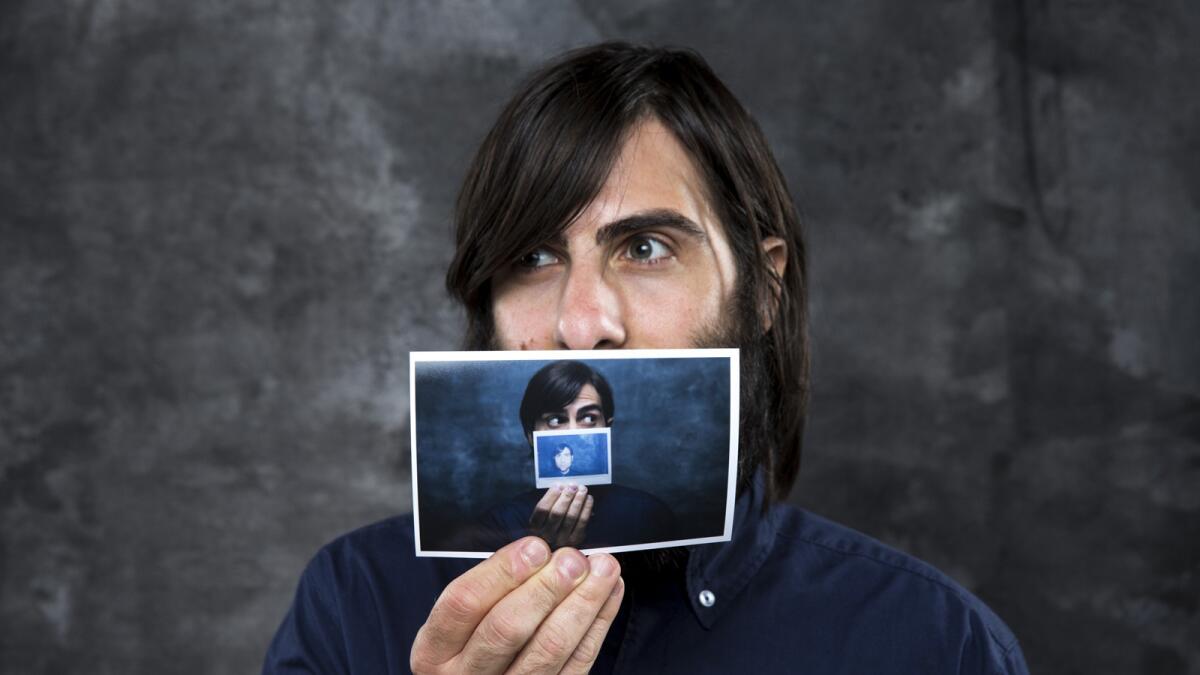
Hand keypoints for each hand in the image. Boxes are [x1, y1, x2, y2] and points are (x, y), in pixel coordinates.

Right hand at [410, 537, 624, 673]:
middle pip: (506, 628)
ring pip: (548, 649)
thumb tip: (541, 552)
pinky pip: (577, 665)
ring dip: (582, 603)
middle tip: (574, 559)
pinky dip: (598, 625)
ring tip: (604, 569)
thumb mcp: (460, 626)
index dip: (502, 571)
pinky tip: (609, 594)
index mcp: (434, 651)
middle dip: (547, 587)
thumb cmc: (471, 647)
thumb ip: (491, 591)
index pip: (463, 603)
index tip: (536, 546)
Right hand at [529, 485, 592, 548]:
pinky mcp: (575, 541)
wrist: (557, 547)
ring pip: (571, 516)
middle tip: (573, 485)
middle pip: (557, 512)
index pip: (542, 509)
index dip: (551, 495)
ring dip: (578, 500)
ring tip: (582, 489)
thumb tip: (564, 486)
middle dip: (567, 496)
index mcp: (535, 527)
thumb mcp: (543, 515)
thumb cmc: (550, 524)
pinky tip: (588, 498)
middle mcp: (547, 535)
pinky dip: (586, 508)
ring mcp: (561, 540)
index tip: (559, 485)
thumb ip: (550, 501)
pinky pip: (582, 522)